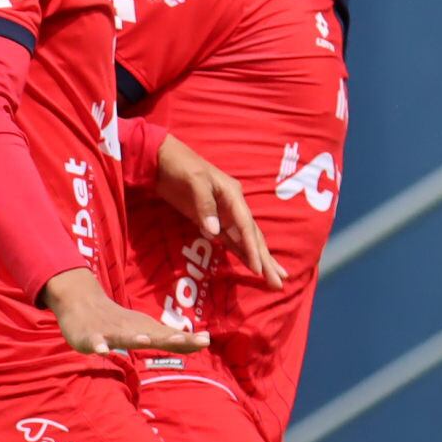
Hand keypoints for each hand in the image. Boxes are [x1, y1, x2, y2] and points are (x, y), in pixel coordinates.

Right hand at [43, 268, 206, 355]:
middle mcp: (132, 330)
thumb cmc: (120, 322)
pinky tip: (103, 351)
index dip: (187, 340)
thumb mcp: (148, 329)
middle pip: (153, 335)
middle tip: (186, 340)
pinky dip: (99, 346)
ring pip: (124, 336)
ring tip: (146, 341)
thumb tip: (204, 341)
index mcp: (145, 329)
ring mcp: (111, 332)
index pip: (170, 337)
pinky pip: (95, 342)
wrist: (82, 302)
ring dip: (135, 338)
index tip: (206, 341)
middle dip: (169, 338)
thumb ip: (172, 338)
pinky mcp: (91, 336)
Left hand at [147, 133, 285, 288]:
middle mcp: (233, 206)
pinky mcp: (210, 220)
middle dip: (266, 260)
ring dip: (258, 259)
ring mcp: (222, 214)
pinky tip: (251, 265)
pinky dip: (242, 253)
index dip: (253, 249)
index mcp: (233, 195)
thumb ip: (204, 205)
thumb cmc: (179, 165)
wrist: (162, 159)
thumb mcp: (193, 180)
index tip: (258, 269)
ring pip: (245, 241)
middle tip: (280, 282)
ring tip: (273, 279)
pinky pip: (230, 240)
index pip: (246, 227)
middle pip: (253, 237)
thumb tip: (214, 231)